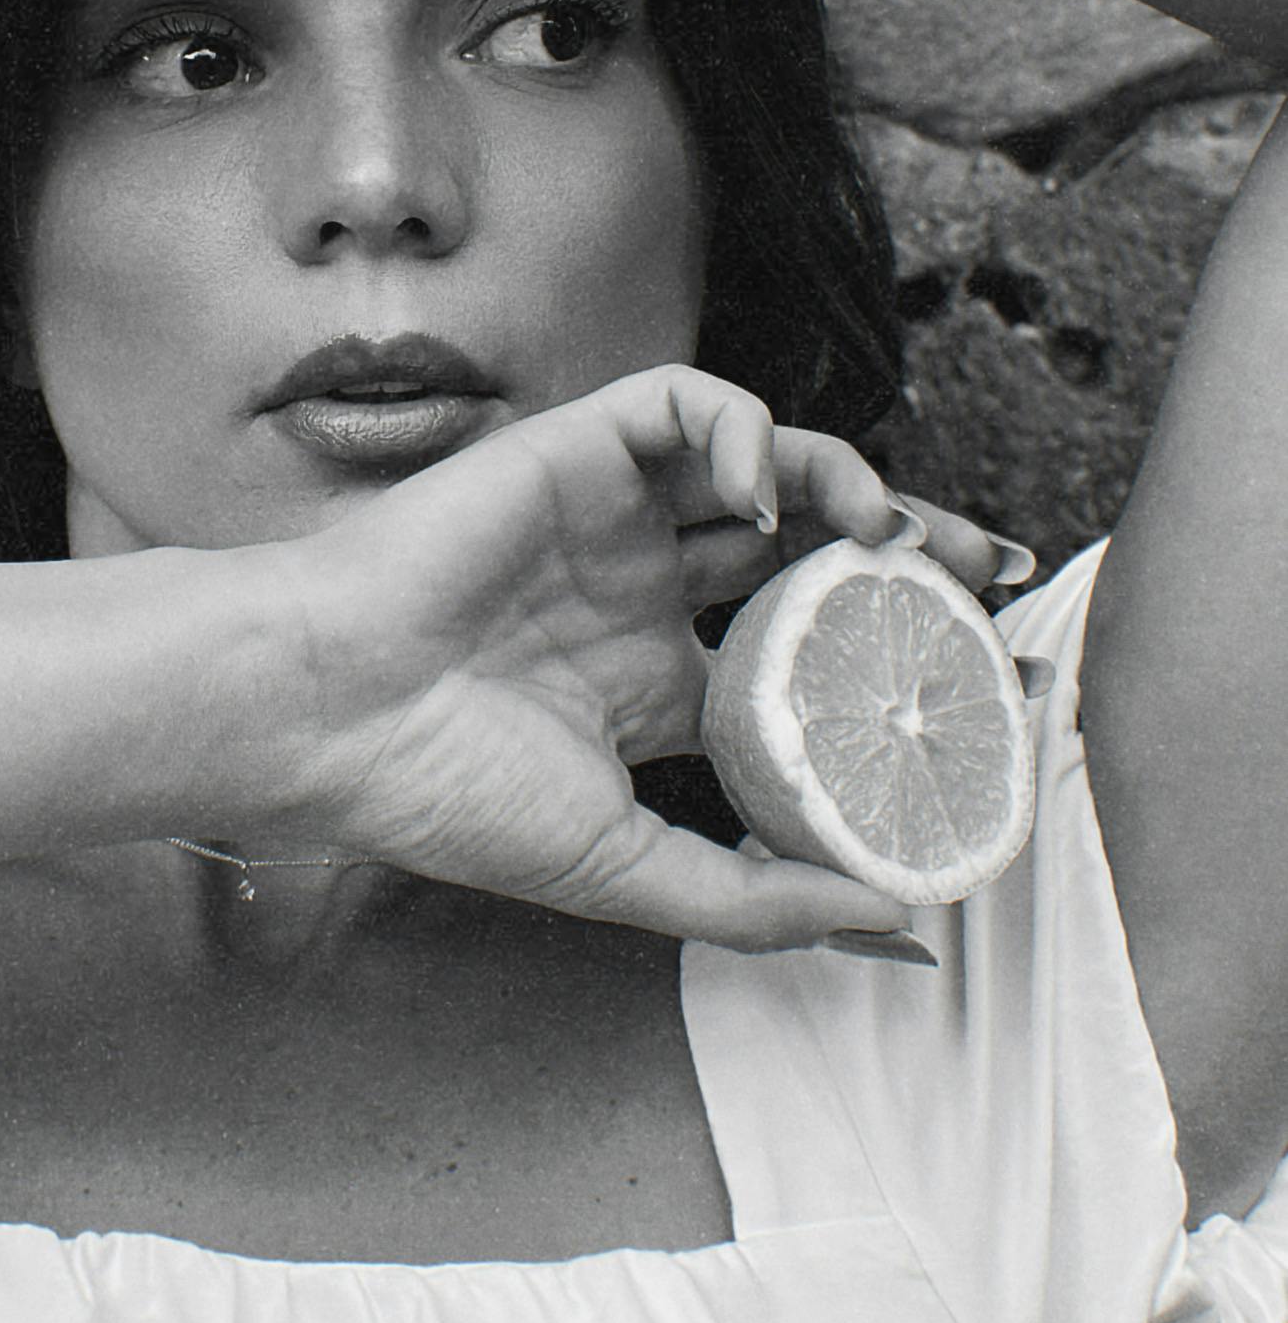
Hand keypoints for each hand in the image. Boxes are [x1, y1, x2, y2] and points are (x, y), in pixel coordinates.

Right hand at [260, 365, 1014, 952]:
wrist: (333, 712)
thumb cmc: (446, 793)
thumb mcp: (626, 869)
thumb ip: (757, 897)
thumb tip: (895, 921)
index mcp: (652, 688)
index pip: (799, 651)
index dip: (888, 650)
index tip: (975, 670)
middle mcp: (641, 594)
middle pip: (806, 547)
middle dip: (906, 546)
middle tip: (989, 566)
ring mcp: (610, 520)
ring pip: (762, 460)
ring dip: (842, 476)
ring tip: (882, 525)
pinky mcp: (576, 450)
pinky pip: (685, 401)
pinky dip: (744, 428)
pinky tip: (762, 494)